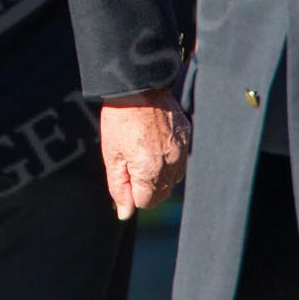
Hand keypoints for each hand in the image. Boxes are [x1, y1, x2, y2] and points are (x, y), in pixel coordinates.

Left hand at [100, 87, 190, 219]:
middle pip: (160, 193)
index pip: (145, 202)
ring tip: (142, 148)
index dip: (131, 189)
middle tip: (131, 158)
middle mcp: (172, 164)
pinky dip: (168, 156)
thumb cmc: (120, 120)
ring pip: (172, 178)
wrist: (137, 86)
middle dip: (145, 185)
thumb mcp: (112, 156)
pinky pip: (179, 159)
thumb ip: (119, 188)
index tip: (124, 169)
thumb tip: (125, 213)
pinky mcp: (186, 137)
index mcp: (151, 171)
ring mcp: (182, 151)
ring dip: (158, 172)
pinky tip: (154, 139)